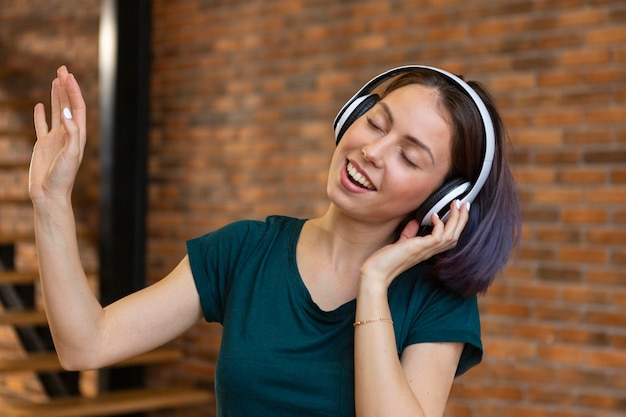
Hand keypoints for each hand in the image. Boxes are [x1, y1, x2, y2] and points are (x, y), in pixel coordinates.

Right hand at [29, 66, 85, 204]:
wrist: (50, 194)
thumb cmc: (63, 177)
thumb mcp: (71, 154)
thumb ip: (71, 133)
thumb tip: (67, 113)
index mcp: (78, 135)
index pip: (77, 107)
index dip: (73, 91)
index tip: (68, 76)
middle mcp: (68, 134)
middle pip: (68, 105)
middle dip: (66, 87)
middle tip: (62, 68)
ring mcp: (55, 139)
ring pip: (56, 111)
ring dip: (56, 96)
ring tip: (55, 79)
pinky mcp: (43, 145)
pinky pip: (42, 126)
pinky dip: (41, 115)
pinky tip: (40, 104)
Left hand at [359, 200, 469, 289]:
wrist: (377, 271)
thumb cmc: (387, 259)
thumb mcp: (402, 242)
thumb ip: (410, 232)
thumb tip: (416, 222)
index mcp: (428, 249)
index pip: (450, 238)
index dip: (457, 225)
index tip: (459, 210)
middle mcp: (430, 251)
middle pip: (456, 236)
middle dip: (462, 219)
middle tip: (465, 204)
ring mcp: (426, 250)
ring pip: (451, 236)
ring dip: (456, 219)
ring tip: (456, 205)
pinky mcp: (420, 248)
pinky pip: (438, 236)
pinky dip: (440, 225)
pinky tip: (435, 216)